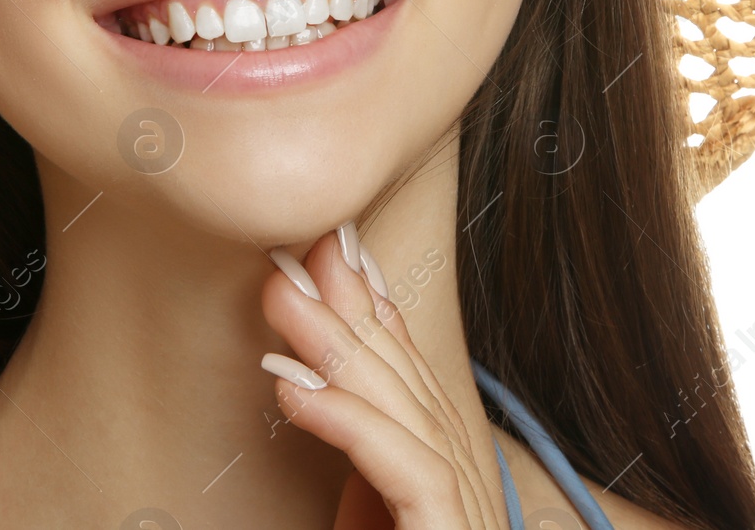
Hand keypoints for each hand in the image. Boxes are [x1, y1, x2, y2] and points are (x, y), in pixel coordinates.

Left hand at [259, 225, 506, 529]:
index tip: (329, 258)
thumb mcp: (370, 515)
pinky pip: (409, 469)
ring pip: (406, 411)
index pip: (415, 378)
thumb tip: (308, 382)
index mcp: (452, 475)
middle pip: (409, 380)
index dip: (375, 311)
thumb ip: (359, 461)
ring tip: (284, 297)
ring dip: (336, 347)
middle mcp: (471, 486)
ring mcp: (470, 512)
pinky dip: (349, 421)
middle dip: (353, 308)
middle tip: (302, 250)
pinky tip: (295, 388)